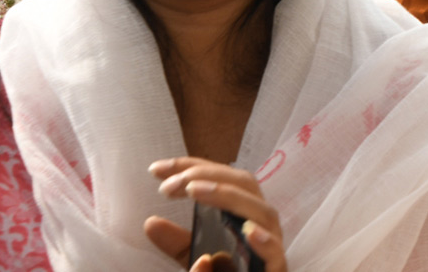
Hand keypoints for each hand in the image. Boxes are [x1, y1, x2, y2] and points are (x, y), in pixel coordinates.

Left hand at [146, 157, 286, 271]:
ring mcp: (272, 245)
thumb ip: (177, 243)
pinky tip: (249, 231)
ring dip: (230, 197)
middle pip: (245, 185)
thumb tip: (151, 222)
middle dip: (208, 175)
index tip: (157, 169)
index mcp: (243, 213)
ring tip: (195, 190)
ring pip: (263, 212)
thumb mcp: (194, 258)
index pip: (223, 178)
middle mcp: (261, 223)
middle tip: (170, 183)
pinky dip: (264, 240)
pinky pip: (276, 252)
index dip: (193, 167)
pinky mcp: (276, 269)